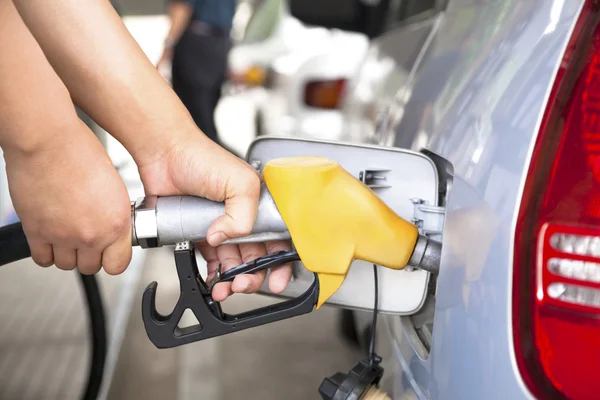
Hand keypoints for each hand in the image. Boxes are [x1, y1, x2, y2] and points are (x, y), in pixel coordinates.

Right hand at [5, 120, 131, 274]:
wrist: (48, 141)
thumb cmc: (81, 153)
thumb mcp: (114, 187)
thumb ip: (114, 215)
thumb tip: (112, 227)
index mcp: (116, 222)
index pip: (118, 265)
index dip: (113, 258)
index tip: (110, 251)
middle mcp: (91, 234)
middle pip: (91, 267)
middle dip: (90, 255)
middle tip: (87, 238)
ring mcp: (63, 235)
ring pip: (67, 265)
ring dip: (68, 253)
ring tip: (69, 234)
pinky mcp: (37, 232)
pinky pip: (43, 259)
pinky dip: (46, 252)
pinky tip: (51, 237)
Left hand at [138, 132, 292, 300]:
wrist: (165, 154)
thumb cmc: (202, 157)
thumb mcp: (238, 182)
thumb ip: (243, 216)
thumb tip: (225, 238)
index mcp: (261, 204)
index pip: (280, 239)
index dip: (281, 262)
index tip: (276, 279)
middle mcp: (244, 217)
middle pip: (258, 256)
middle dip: (254, 276)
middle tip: (244, 284)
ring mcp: (222, 226)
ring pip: (235, 263)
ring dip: (233, 280)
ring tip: (225, 288)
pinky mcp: (201, 233)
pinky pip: (212, 261)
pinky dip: (215, 275)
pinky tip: (214, 281)